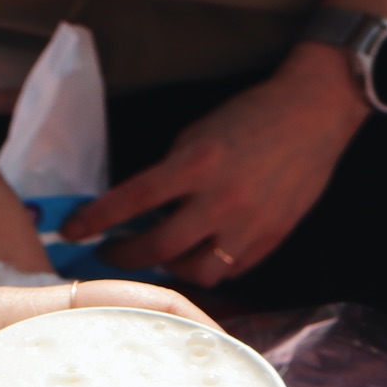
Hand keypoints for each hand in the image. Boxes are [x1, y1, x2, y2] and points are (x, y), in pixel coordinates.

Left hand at [62, 44, 368, 286]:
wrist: (314, 114)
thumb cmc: (251, 118)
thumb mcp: (198, 135)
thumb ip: (169, 175)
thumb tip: (136, 210)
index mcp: (198, 164)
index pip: (133, 200)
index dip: (96, 220)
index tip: (72, 231)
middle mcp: (222, 200)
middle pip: (158, 250)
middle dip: (125, 257)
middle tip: (110, 252)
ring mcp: (248, 225)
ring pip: (195, 271)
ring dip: (169, 268)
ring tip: (160, 256)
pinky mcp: (270, 240)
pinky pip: (228, 270)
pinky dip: (206, 266)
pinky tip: (197, 254)